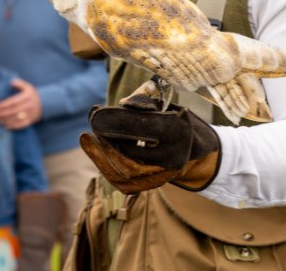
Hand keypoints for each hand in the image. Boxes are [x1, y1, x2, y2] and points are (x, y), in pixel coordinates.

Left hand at [0, 79, 41, 129]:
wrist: (45, 104)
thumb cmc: (33, 95)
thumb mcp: (28, 87)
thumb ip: (19, 83)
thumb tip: (11, 82)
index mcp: (27, 97)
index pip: (13, 102)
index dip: (4, 105)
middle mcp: (28, 106)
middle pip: (13, 111)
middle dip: (2, 114)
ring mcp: (30, 114)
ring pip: (16, 119)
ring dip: (5, 120)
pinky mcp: (30, 121)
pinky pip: (21, 125)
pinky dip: (12, 126)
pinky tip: (5, 126)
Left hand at [80, 96, 220, 193]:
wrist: (196, 147)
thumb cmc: (175, 119)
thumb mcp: (163, 104)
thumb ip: (142, 102)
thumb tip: (120, 104)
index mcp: (178, 130)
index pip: (142, 125)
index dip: (116, 120)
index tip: (95, 113)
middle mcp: (174, 155)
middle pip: (131, 153)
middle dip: (106, 140)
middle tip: (91, 126)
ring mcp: (166, 173)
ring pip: (126, 171)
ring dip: (103, 156)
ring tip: (89, 139)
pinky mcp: (156, 182)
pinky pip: (126, 179)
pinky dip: (109, 166)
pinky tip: (97, 152)